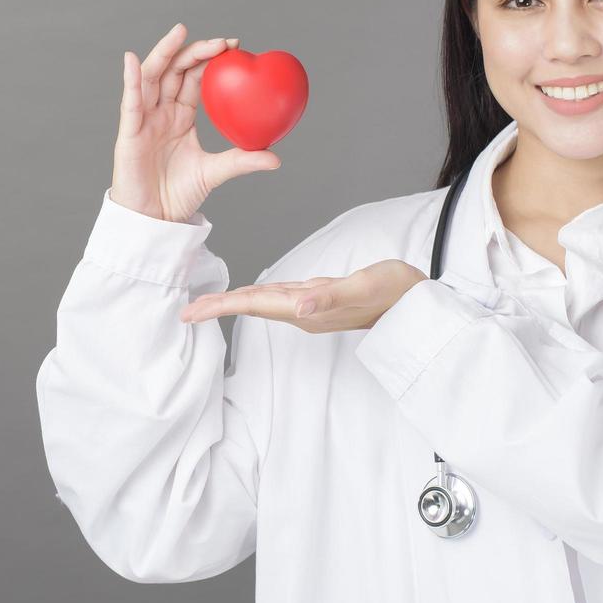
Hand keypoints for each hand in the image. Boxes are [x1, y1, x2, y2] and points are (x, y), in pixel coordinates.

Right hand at [111, 22, 281, 223]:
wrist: (155, 219)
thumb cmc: (178, 194)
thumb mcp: (215, 172)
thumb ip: (242, 160)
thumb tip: (276, 157)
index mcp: (180, 115)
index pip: (194, 77)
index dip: (210, 59)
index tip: (235, 46)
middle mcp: (161, 111)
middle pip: (174, 70)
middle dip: (195, 51)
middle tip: (221, 42)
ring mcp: (144, 119)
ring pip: (151, 76)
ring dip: (164, 52)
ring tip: (180, 32)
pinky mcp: (129, 132)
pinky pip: (130, 102)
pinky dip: (131, 79)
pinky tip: (132, 60)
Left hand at [180, 259, 428, 332]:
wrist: (417, 302)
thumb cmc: (394, 292)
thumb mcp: (362, 288)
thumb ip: (329, 298)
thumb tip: (298, 308)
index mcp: (306, 310)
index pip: (254, 306)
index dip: (221, 309)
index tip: (191, 315)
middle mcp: (303, 312)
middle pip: (251, 308)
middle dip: (217, 310)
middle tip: (185, 313)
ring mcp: (309, 307)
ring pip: (261, 304)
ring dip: (232, 305)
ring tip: (205, 306)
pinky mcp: (317, 298)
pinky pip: (276, 298)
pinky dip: (255, 297)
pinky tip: (247, 296)